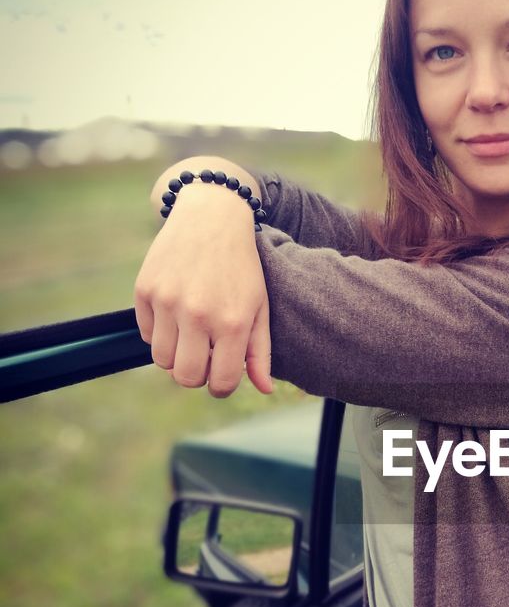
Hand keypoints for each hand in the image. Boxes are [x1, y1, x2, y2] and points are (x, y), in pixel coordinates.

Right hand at [134, 189, 273, 397]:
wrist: (211, 216)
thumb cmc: (241, 267)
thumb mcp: (259, 306)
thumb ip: (260, 352)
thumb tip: (264, 390)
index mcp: (232, 322)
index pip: (221, 382)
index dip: (222, 386)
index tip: (222, 375)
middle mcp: (198, 314)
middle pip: (186, 377)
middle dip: (196, 375)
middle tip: (205, 357)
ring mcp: (168, 301)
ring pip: (162, 360)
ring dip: (176, 355)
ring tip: (190, 336)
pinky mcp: (145, 289)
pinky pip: (147, 334)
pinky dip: (160, 333)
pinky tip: (176, 313)